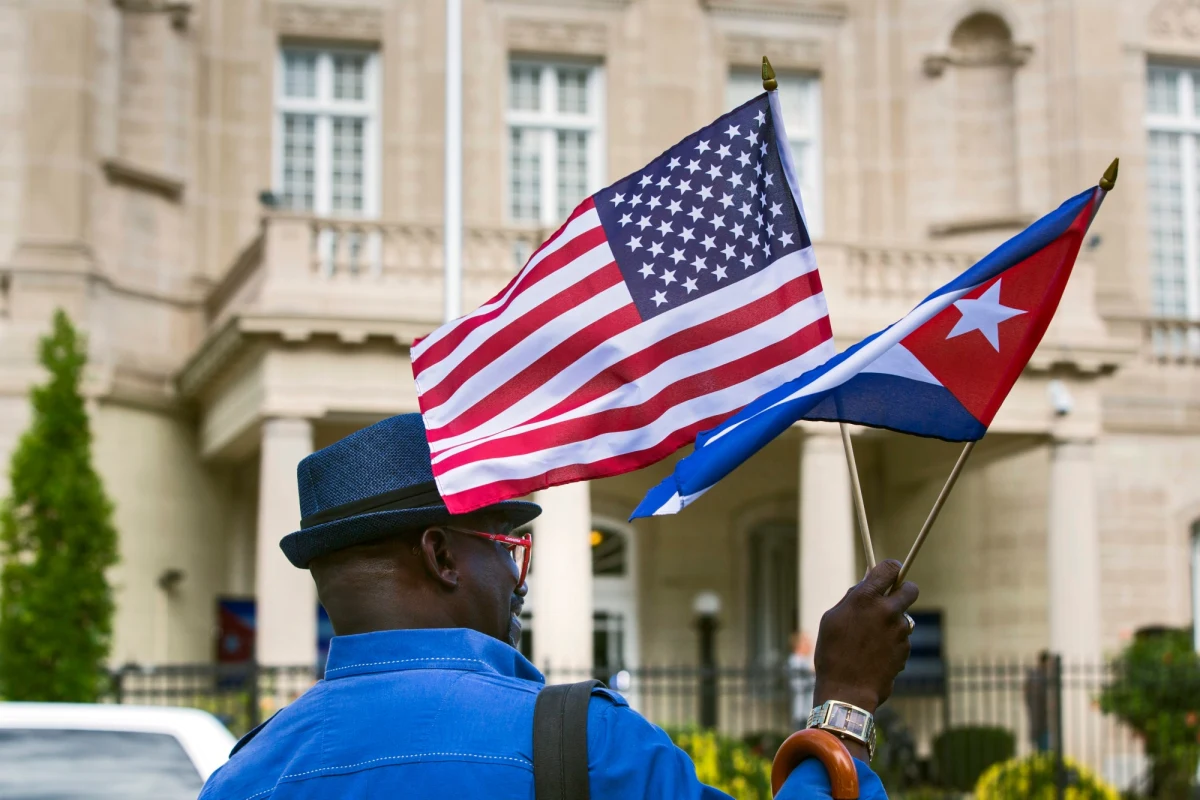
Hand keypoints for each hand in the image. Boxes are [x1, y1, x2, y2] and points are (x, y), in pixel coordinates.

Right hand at [812, 559, 918, 715]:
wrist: (847, 691)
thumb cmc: (833, 653)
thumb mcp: (832, 619)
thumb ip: (852, 598)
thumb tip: (866, 585)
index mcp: (865, 598)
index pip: (889, 568)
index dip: (891, 568)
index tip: (890, 573)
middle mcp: (887, 611)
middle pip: (910, 589)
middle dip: (903, 590)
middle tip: (892, 599)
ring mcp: (899, 631)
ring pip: (904, 616)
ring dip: (893, 622)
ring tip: (872, 639)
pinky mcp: (905, 649)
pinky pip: (902, 638)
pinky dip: (893, 642)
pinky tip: (876, 655)